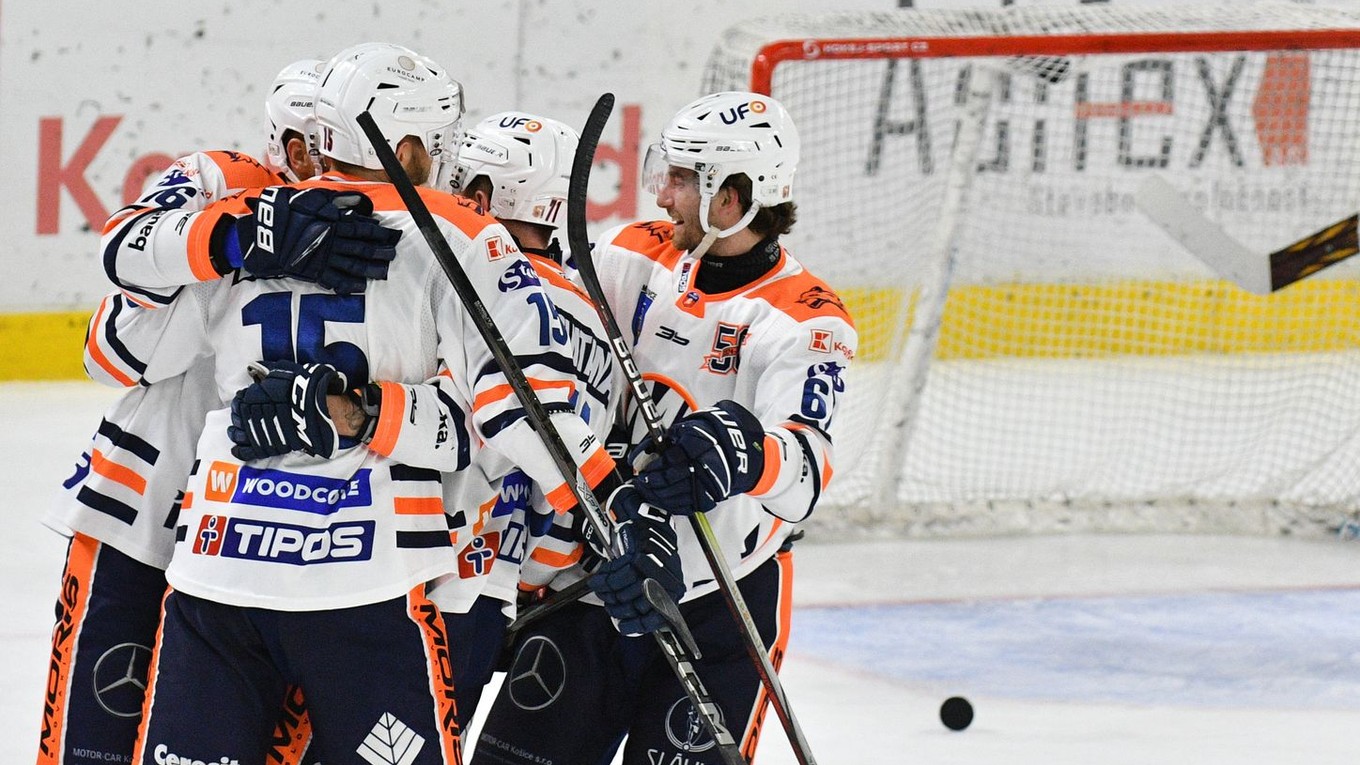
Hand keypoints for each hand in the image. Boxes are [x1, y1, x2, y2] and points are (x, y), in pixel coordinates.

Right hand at [223, 187, 401, 292]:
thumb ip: (338, 201)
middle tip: (394, 254)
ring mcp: (325, 258)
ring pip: (354, 265)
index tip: (393, 235)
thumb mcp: (313, 198)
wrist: (263, 234)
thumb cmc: (286, 212)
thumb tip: (359, 204)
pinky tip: (361, 287)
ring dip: (371, 269)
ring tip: (384, 272)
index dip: (380, 233)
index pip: (363, 229)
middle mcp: (333, 242)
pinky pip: (335, 281)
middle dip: (381, 252)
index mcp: (334, 223)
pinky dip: (349, 285)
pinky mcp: (314, 272)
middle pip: (363, 248)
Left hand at [228, 361, 347, 460]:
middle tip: (237, 416)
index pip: (242, 399)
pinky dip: (242, 451)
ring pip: (241, 434)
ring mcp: (263, 431)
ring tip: (234, 432)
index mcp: (258, 395)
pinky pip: (251, 451)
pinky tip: (237, 449)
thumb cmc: (308, 388)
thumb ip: (270, 370)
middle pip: (240, 416)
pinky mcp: (271, 445)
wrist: (323, 409)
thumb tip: (255, 366)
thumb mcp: (289, 371)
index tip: (242, 400)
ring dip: (236, 433)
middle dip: (237, 416)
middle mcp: (257, 413)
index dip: (241, 400)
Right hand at [586, 483, 684, 635]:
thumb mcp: (656, 580)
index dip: (636, 625)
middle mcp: (668, 581)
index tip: (622, 626)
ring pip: (625, 589)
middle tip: (607, 602)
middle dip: (616, 606)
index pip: (655, 617)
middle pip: (635, 604)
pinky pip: (618, 572)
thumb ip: (646, 599)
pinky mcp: (642, 554)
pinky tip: (601, 578)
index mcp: (673, 591)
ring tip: (601, 588)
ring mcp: (656, 568)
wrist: (651, 525)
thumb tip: (628, 619)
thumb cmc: (653, 555)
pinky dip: (606, 577)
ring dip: (608, 591)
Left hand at [633, 400, 765, 515]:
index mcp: (699, 443)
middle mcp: (705, 464)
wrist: (740, 449)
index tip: (640, 469)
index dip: (652, 467)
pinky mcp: (712, 497)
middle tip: (640, 483)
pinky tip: (663, 500)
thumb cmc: (711, 435)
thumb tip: (644, 453)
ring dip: (658, 495)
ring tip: (647, 492)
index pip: (669, 460)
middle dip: (651, 483)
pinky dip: (672, 504)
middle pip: (671, 479)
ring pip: (677, 495)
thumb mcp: (688, 428)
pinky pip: (688, 506)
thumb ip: (667, 440)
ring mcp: (709, 483)